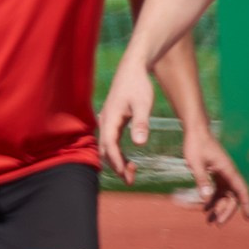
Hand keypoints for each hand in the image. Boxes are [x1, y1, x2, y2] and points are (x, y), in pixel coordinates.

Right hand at [96, 63, 155, 184]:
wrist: (133, 68)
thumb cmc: (139, 85)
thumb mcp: (143, 104)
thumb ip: (141, 123)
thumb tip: (139, 143)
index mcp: (111, 118)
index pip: (110, 145)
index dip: (116, 161)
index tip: (125, 174)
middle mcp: (105, 121)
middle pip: (106, 149)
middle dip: (116, 166)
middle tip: (130, 180)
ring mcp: (108, 120)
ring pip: (108, 146)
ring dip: (117, 160)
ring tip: (132, 173)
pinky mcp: (113, 119)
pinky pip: (112, 141)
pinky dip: (118, 152)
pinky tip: (130, 159)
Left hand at [182, 133, 248, 225]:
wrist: (195, 131)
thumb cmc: (196, 145)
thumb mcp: (195, 163)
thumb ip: (202, 180)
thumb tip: (207, 198)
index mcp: (228, 170)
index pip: (241, 190)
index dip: (246, 204)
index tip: (248, 217)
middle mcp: (228, 173)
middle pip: (232, 197)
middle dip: (226, 211)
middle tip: (216, 224)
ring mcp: (223, 174)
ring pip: (225, 195)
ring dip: (219, 208)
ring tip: (209, 220)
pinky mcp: (216, 173)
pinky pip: (218, 190)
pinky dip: (213, 200)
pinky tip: (204, 208)